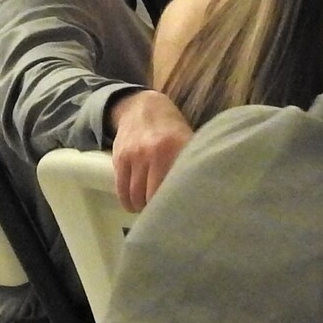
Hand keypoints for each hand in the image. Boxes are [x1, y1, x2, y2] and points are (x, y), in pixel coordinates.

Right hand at [108, 88, 193, 211]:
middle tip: (164, 215)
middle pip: (152, 195)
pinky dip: (127, 201)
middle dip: (157, 210)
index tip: (180, 215)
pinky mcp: (119, 158)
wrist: (142, 107)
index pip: (175, 186)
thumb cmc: (171, 130)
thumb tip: (203, 193)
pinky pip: (120, 188)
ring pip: (134, 195)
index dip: (176, 205)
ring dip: (141, 207)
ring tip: (148, 211)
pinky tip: (133, 204)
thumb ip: (191, 164)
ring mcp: (134, 155)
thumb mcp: (186, 141)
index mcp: (176, 149)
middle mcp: (153, 152)